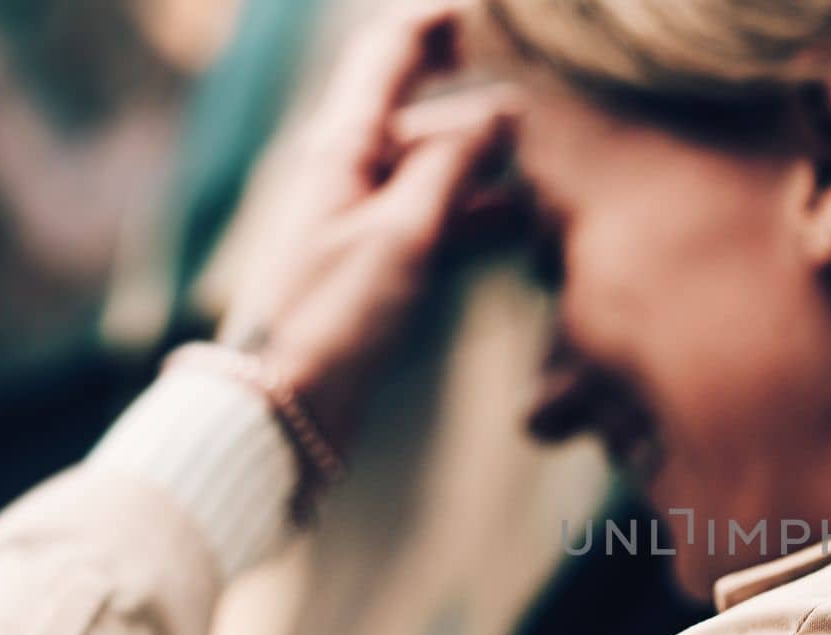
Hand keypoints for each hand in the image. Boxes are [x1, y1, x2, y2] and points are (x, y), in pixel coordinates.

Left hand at [219, 1, 522, 454]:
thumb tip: (504, 109)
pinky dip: (475, 208)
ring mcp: (361, 214)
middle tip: (544, 92)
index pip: (389, 51)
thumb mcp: (404, 231)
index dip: (437, 22)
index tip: (491, 11)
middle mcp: (348, 167)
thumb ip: (454, 165)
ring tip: (547, 160)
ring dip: (483, 157)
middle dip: (477, 94)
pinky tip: (520, 219)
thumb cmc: (334, 313)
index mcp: (342, 144)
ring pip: (431, 164)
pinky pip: (433, 214)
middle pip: (418, 107)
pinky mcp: (375, 259)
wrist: (284, 400)